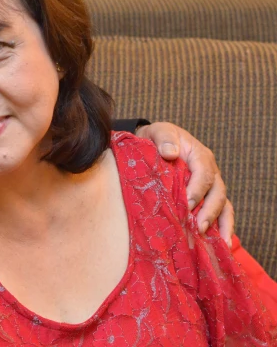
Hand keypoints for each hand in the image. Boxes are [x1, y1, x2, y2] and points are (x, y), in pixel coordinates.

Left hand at [135, 122, 233, 246]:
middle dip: (210, 211)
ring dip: (220, 223)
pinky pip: (221, 212)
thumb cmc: (155, 139)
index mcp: (199, 155)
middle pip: (217, 192)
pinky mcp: (206, 197)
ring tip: (218, 243)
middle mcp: (210, 171)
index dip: (197, 190)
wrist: (152, 144)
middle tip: (199, 227)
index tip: (187, 204)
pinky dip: (223, 227)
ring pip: (223, 205)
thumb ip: (164, 139)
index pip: (204, 173)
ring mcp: (210, 186)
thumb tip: (170, 153)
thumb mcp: (158, 131)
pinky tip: (221, 244)